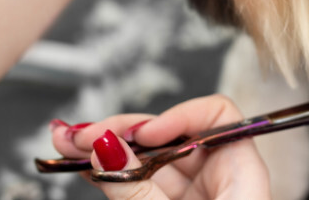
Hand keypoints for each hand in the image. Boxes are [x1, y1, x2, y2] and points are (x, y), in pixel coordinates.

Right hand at [51, 95, 269, 198]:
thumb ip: (137, 189)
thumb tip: (103, 150)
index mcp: (244, 175)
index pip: (218, 116)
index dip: (179, 116)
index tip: (144, 133)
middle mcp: (220, 178)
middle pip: (174, 134)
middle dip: (124, 130)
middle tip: (79, 133)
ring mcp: (194, 194)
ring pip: (149, 158)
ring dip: (105, 147)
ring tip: (64, 139)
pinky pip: (140, 181)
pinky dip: (110, 171)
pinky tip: (79, 157)